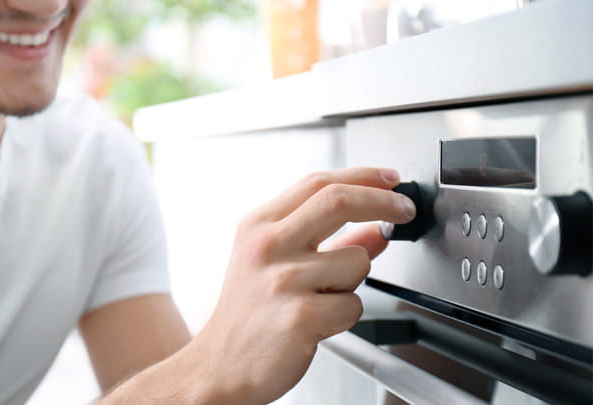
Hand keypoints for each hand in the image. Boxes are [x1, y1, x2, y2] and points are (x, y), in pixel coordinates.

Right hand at [189, 167, 416, 403]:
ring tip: (322, 298)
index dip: (363, 176)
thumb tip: (376, 227)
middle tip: (404, 210)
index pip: (318, 183)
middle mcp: (267, 245)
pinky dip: (344, 315)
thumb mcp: (276, 262)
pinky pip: (352, 305)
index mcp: (259, 225)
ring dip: (353, 281)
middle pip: (338, 200)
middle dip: (383, 202)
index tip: (391, 180)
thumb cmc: (248, 313)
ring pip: (357, 261)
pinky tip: (317, 323)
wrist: (221, 365)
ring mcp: (283, 279)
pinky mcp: (300, 316)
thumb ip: (327, 240)